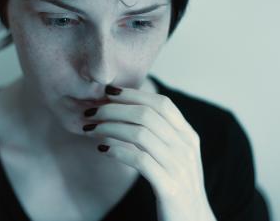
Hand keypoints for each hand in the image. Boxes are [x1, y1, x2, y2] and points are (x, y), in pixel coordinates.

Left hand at [82, 85, 216, 220]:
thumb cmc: (177, 187)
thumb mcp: (174, 156)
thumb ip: (160, 135)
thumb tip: (127, 112)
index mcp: (188, 136)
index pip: (162, 103)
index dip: (134, 94)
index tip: (108, 92)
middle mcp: (186, 148)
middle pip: (147, 115)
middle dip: (114, 109)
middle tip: (91, 112)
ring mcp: (179, 167)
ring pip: (141, 134)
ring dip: (110, 128)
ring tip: (91, 129)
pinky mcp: (170, 187)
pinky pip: (140, 160)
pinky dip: (118, 151)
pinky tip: (103, 150)